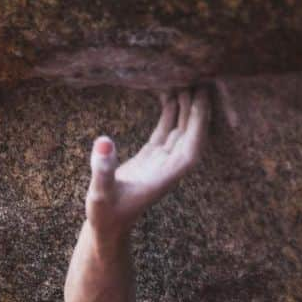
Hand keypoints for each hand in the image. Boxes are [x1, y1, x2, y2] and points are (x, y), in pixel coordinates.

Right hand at [85, 86, 210, 235]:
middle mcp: (170, 166)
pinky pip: (167, 129)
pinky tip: (168, 91)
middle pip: (191, 133)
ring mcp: (163, 160)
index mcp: (167, 175)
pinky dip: (169, 111)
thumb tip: (103, 142)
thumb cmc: (105, 215)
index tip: (200, 97)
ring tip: (186, 76)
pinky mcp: (153, 156)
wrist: (107, 227)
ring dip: (185, 105)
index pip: (192, 146)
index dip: (198, 122)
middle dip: (197, 106)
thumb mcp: (100, 193)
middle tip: (199, 75)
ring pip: (181, 128)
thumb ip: (102, 169)